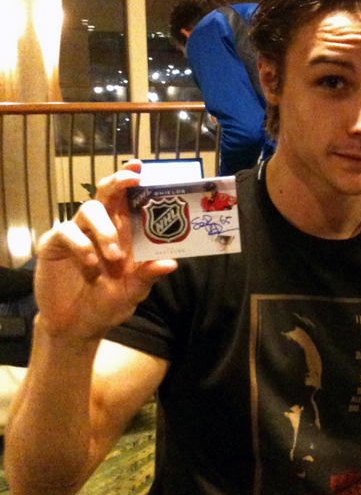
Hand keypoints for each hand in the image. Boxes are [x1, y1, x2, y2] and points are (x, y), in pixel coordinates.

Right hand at [34, 160, 176, 340]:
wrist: (76, 326)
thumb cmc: (107, 304)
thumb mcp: (132, 293)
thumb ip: (148, 277)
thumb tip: (170, 263)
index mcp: (123, 234)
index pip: (129, 201)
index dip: (133, 181)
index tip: (141, 168)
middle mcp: (101, 228)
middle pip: (107, 193)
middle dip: (118, 183)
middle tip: (131, 181)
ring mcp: (77, 233)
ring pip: (89, 209)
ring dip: (105, 230)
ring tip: (113, 257)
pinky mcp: (56, 244)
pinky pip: (68, 232)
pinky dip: (82, 248)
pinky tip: (90, 266)